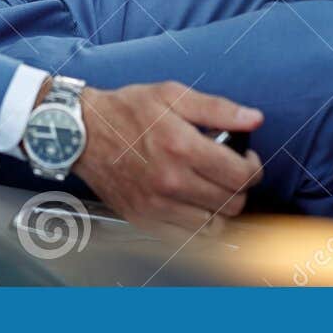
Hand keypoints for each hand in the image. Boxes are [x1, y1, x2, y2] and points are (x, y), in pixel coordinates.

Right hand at [70, 81, 263, 236]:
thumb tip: (253, 119)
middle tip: (229, 173)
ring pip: (214, 226)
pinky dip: (198, 226)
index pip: (241, 174)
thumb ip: (217, 108)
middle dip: (240, 188)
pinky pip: (187, 238)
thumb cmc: (124, 111)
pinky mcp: (144, 219)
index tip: (246, 160)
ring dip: (221, 209)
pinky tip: (193, 205)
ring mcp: (156, 205)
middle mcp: (170, 180)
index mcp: (181, 147)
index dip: (253, 168)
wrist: (79, 132)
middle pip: (232, 203)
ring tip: (212, 189)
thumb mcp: (171, 94)